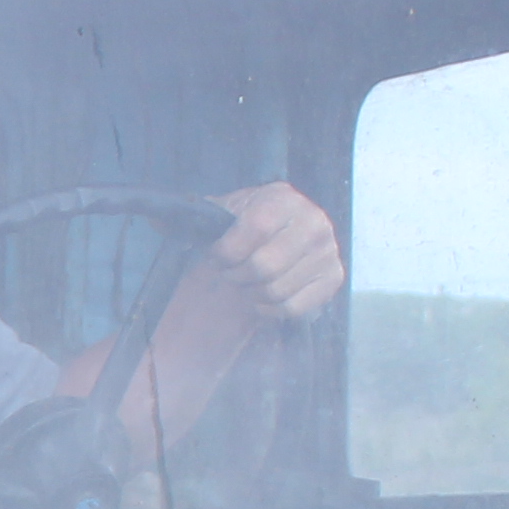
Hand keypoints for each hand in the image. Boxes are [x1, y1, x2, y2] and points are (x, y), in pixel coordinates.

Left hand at [210, 183, 345, 320]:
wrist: (281, 233)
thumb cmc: (245, 224)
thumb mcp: (228, 210)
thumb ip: (207, 215)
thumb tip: (175, 220)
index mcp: (284, 199)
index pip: (255, 228)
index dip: (227, 251)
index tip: (215, 258)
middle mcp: (314, 222)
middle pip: (265, 266)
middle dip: (237, 276)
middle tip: (230, 274)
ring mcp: (328, 251)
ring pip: (277, 290)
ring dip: (251, 293)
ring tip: (246, 283)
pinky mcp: (334, 278)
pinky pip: (293, 307)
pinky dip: (269, 309)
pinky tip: (262, 298)